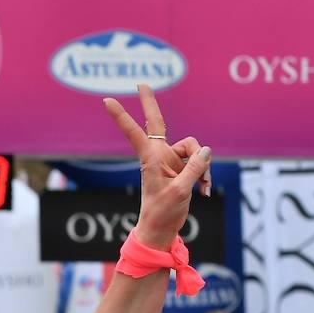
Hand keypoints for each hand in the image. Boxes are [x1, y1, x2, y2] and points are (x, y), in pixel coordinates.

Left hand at [104, 85, 211, 248]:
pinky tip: (204, 191)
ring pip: (194, 148)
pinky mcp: (182, 168)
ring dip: (202, 166)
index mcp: (151, 158)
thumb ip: (195, 168)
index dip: (122, 116)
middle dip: (150, 103)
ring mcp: (171, 160)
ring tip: (202, 186)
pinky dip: (204, 175)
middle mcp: (160, 155)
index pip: (135, 131)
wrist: (162, 229)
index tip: (106, 100)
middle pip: (158, 123)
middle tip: (141, 83)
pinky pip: (199, 162)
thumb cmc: (163, 212)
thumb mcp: (181, 190)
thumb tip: (207, 150)